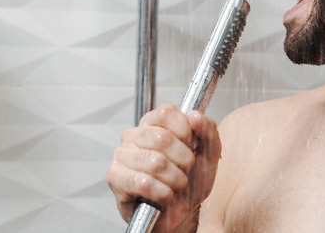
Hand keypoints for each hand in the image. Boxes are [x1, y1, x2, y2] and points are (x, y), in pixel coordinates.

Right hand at [107, 104, 222, 232]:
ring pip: (155, 162)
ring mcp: (122, 156)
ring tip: (176, 185)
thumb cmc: (190, 181)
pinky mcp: (116, 178)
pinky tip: (165, 196)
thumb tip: (195, 116)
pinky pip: (144, 183)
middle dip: (184, 160)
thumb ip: (208, 130)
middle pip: (162, 138)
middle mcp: (134, 136)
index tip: (191, 145)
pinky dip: (163, 193)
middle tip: (184, 170)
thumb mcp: (209, 154)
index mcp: (153, 124)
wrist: (181, 212)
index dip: (185, 131)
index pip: (167, 112)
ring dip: (175, 179)